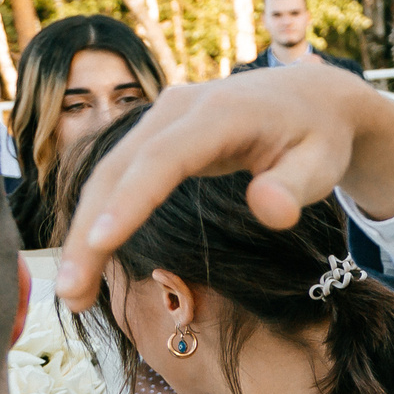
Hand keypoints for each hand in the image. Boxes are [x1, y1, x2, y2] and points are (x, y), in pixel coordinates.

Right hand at [54, 66, 393, 309]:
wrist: (313, 98)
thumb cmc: (320, 137)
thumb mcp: (323, 163)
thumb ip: (297, 187)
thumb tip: (271, 211)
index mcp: (222, 112)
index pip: (166, 158)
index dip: (131, 199)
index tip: (100, 242)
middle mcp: (180, 107)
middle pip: (121, 169)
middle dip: (90, 230)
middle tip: (70, 295)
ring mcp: (161, 117)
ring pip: (108, 173)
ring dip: (84, 231)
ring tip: (73, 294)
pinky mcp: (155, 134)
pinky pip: (118, 175)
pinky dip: (99, 217)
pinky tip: (90, 261)